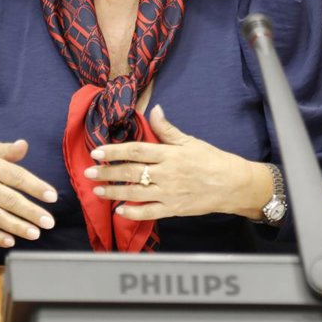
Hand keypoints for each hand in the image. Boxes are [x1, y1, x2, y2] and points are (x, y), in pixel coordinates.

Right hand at [0, 140, 57, 247]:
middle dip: (30, 212)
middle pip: (9, 200)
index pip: (16, 176)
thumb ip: (7, 150)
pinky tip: (10, 241)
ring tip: (35, 233)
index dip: (35, 186)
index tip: (51, 196)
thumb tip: (24, 145)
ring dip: (16, 227)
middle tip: (48, 221)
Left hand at [83, 105, 272, 220]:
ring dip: (113, 192)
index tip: (97, 151)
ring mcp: (169, 193)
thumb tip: (154, 110)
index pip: (136, 151)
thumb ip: (168, 128)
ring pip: (135, 193)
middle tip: (89, 171)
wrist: (233, 184)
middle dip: (107, 172)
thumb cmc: (212, 159)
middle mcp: (166, 174)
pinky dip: (133, 212)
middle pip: (131, 173)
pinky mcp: (173, 209)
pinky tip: (119, 210)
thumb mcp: (190, 141)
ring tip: (97, 190)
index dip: (114, 151)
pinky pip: (149, 212)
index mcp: (169, 154)